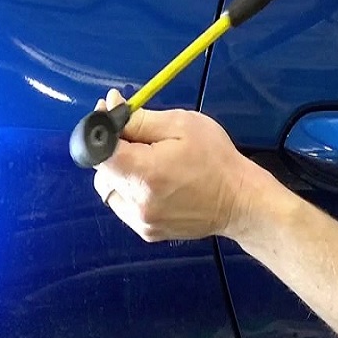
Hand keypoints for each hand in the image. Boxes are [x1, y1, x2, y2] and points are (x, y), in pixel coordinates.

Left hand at [91, 89, 255, 241]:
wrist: (240, 201)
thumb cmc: (215, 159)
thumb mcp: (181, 124)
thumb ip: (138, 118)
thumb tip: (108, 106)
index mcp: (144, 174)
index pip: (97, 152)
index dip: (100, 132)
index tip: (112, 120)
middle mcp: (137, 203)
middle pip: (101, 171)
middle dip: (114, 152)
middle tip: (141, 142)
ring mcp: (140, 221)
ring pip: (109, 189)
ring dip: (120, 172)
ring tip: (150, 163)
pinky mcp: (146, 231)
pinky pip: (123, 205)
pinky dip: (130, 190)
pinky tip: (153, 182)